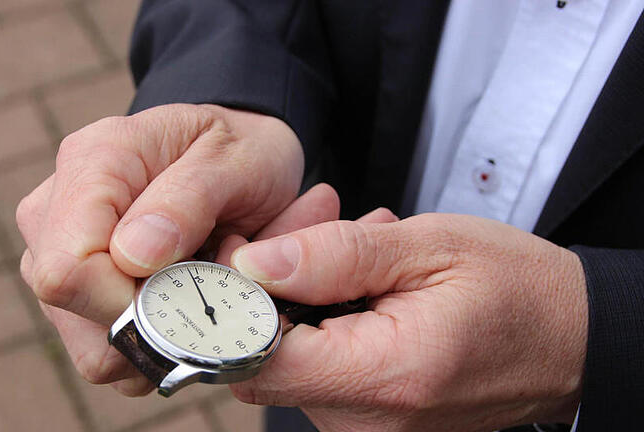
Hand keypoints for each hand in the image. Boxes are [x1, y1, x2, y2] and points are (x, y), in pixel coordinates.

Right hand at [17, 104, 305, 394]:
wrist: (241, 162)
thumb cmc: (239, 154)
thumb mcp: (236, 160)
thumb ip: (188, 199)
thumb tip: (132, 256)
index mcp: (92, 162)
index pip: (66, 268)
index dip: (128, 300)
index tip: (187, 286)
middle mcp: (55, 211)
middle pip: (72, 312)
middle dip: (152, 319)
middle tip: (207, 277)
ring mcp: (57, 256)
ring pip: (91, 349)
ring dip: (159, 336)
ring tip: (197, 285)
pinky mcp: (75, 296)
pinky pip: (110, 355)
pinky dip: (158, 345)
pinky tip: (181, 300)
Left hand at [227, 213, 587, 431]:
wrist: (570, 338)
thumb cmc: (516, 290)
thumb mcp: (428, 247)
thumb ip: (334, 256)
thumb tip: (253, 263)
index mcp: (384, 376)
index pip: (257, 361)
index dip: (234, 307)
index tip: (247, 255)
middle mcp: (367, 421)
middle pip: (267, 357)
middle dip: (276, 287)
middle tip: (318, 229)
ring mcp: (367, 428)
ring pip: (293, 358)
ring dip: (309, 298)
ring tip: (364, 253)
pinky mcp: (371, 420)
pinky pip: (323, 367)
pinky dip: (330, 321)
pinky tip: (369, 284)